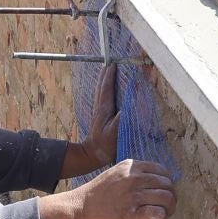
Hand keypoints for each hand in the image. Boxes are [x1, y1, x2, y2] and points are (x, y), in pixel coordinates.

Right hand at [39, 159, 175, 218]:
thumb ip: (133, 175)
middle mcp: (134, 178)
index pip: (163, 172)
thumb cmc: (96, 196)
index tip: (160, 196)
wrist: (78, 210)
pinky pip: (159, 214)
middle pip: (168, 185)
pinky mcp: (132, 215)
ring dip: (168, 210)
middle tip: (163, 210)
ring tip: (158, 218)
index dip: (166, 185)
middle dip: (170, 199)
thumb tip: (154, 185)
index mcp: (131, 167)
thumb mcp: (115, 175)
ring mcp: (133, 196)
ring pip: (167, 199)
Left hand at [59, 63, 120, 180]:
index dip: (109, 77)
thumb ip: (119, 122)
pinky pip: (101, 98)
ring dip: (103, 81)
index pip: (107, 89)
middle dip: (105, 74)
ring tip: (106, 71)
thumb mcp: (113, 135)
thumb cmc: (104, 146)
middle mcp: (100, 108)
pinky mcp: (99, 117)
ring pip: (100, 92)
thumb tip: (126, 109)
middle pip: (101, 87)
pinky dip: (104, 90)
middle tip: (109, 63)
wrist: (91, 155)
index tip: (113, 64)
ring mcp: (98, 112)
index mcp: (104, 110)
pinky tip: (106, 90)